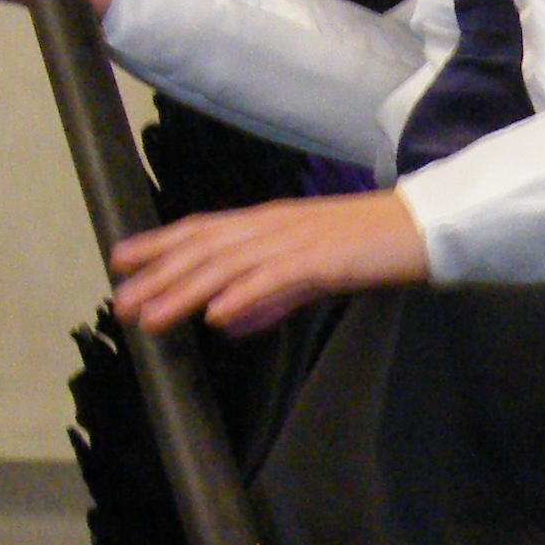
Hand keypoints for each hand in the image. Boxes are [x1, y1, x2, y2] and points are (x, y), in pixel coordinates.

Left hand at [109, 191, 429, 334]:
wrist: (425, 227)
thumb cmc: (370, 247)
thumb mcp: (310, 271)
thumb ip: (267, 295)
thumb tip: (225, 321)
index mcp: (269, 223)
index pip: (202, 229)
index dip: (157, 242)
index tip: (119, 261)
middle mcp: (274, 226)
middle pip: (204, 249)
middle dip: (158, 276)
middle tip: (122, 304)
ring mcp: (298, 240)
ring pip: (229, 264)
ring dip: (186, 292)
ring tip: (153, 317)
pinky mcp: (325, 259)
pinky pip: (276, 279)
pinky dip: (244, 295)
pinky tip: (217, 316)